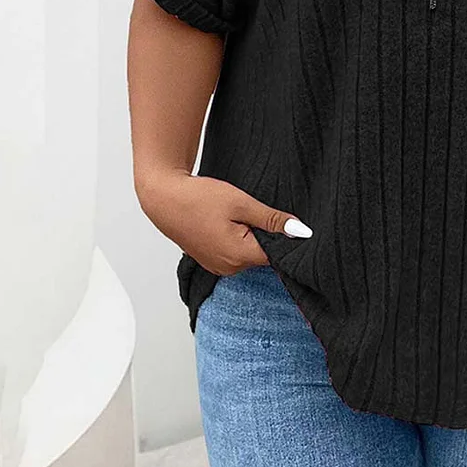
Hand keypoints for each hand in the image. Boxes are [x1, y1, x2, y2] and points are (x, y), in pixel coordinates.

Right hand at [137, 171, 312, 275]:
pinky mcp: (211, 260)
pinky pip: (235, 253)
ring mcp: (218, 267)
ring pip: (250, 253)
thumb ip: (272, 220)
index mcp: (240, 256)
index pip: (278, 256)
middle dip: (267, 235)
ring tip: (240, 214)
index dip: (286, 238)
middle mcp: (230, 268)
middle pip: (264, 255)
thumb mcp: (242, 203)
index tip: (286, 221)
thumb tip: (301, 232)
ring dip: (252, 236)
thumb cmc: (199, 198)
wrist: (164, 199)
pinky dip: (239, 239)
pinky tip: (230, 221)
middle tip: (258, 211)